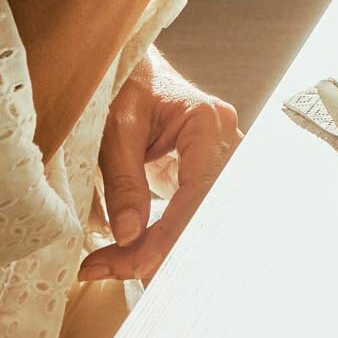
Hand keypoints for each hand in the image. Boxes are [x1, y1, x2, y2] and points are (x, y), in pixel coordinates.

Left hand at [81, 49, 240, 284]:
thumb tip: (129, 235)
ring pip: (201, 220)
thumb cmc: (123, 83)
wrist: (126, 65)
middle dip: (164, 251)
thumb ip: (123, 180)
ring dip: (162, 249)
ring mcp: (216, 159)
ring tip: (116, 267)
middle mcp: (223, 142)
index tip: (131, 265)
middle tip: (119, 272)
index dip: (167, 237)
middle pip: (206, 215)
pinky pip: (189, 215)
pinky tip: (129, 256)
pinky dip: (161, 238)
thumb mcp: (115, 127)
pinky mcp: (200, 174)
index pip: (197, 194)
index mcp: (207, 122)